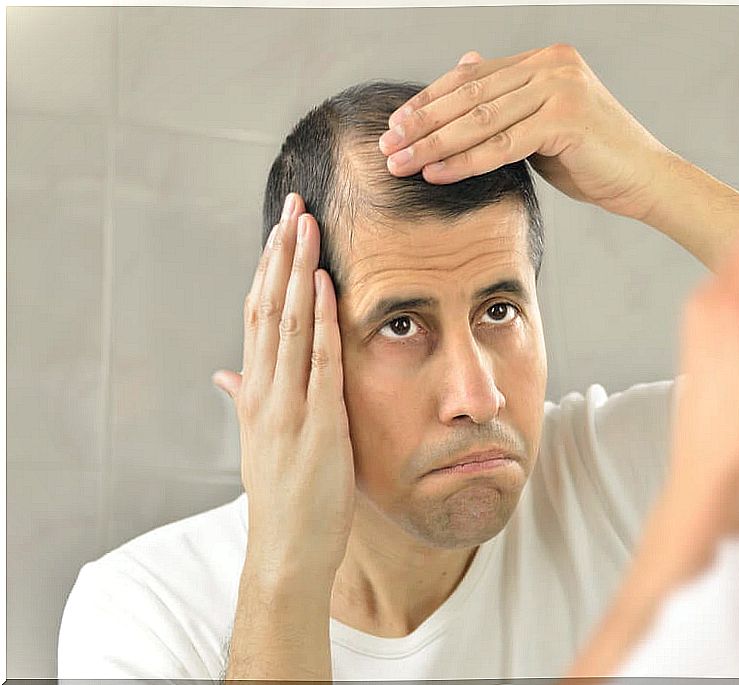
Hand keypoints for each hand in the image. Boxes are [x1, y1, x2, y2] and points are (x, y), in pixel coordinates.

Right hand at [212, 192, 354, 583]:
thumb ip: (244, 399)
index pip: (258, 315)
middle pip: (270, 307)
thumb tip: (225, 372)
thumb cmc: (283, 496)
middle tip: (294, 205)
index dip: (268, 269)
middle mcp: (266, 391)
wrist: (287, 549)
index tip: (280, 229)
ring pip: (289, 324)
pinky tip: (327, 285)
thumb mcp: (259, 439)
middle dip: (282, 254)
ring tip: (306, 226)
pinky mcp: (317, 423)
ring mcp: (289, 406)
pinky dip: (323, 320)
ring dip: (298, 272)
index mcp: (256, 391)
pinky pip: (320, 361)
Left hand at [378, 45, 672, 222]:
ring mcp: (560, 87)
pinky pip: (501, 144)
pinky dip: (464, 161)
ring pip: (480, 119)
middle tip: (387, 145)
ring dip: (434, 144)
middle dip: (422, 123)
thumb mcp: (542, 123)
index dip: (429, 100)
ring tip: (400, 163)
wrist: (645, 180)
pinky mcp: (566, 118)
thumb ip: (507, 100)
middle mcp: (552, 64)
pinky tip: (435, 174)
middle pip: (469, 95)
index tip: (396, 124)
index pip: (471, 77)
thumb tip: (464, 68)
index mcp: (544, 59)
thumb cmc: (593, 158)